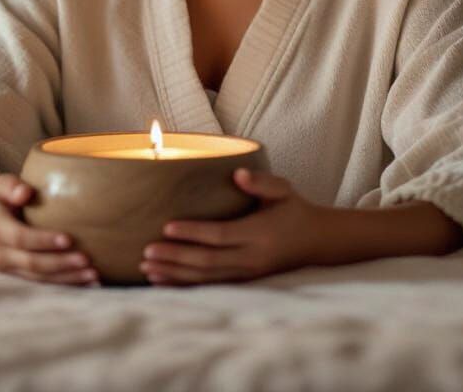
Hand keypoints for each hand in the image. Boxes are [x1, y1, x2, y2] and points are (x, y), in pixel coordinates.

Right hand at [0, 174, 98, 285]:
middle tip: (87, 260)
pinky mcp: (20, 276)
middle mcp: (1, 255)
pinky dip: (67, 284)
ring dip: (67, 279)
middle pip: (33, 263)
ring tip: (93, 275)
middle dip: (60, 264)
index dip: (44, 240)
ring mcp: (10, 269)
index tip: (69, 238)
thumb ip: (11, 186)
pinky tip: (89, 283)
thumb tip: (25, 192)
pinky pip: (44, 283)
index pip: (21, 238)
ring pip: (40, 278)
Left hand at [140, 167, 328, 285]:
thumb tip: (238, 174)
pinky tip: (162, 281)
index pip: (220, 235)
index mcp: (259, 234)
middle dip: (175, 257)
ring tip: (146, 267)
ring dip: (174, 274)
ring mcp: (246, 274)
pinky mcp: (242, 282)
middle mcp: (251, 258)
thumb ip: (262, 182)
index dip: (193, 232)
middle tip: (146, 251)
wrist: (316, 241)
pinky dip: (183, 284)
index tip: (167, 226)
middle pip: (207, 262)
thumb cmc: (294, 209)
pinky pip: (209, 287)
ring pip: (204, 278)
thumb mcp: (284, 190)